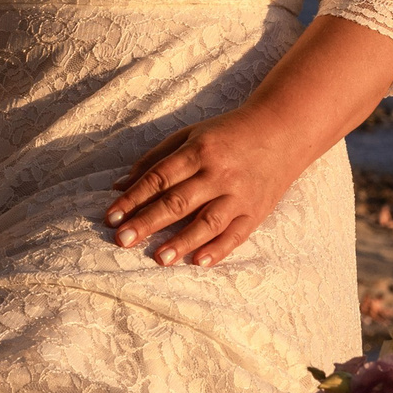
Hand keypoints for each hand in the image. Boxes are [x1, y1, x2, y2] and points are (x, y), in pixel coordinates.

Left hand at [105, 109, 332, 268]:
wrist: (281, 131)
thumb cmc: (226, 134)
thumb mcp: (190, 136)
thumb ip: (154, 159)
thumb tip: (119, 186)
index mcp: (199, 150)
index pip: (160, 177)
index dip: (133, 198)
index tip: (111, 217)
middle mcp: (219, 173)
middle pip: (179, 201)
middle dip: (148, 222)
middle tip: (122, 241)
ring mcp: (240, 194)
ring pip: (208, 222)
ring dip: (182, 241)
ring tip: (159, 258)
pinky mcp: (256, 211)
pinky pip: (236, 234)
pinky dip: (218, 250)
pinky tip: (198, 261)